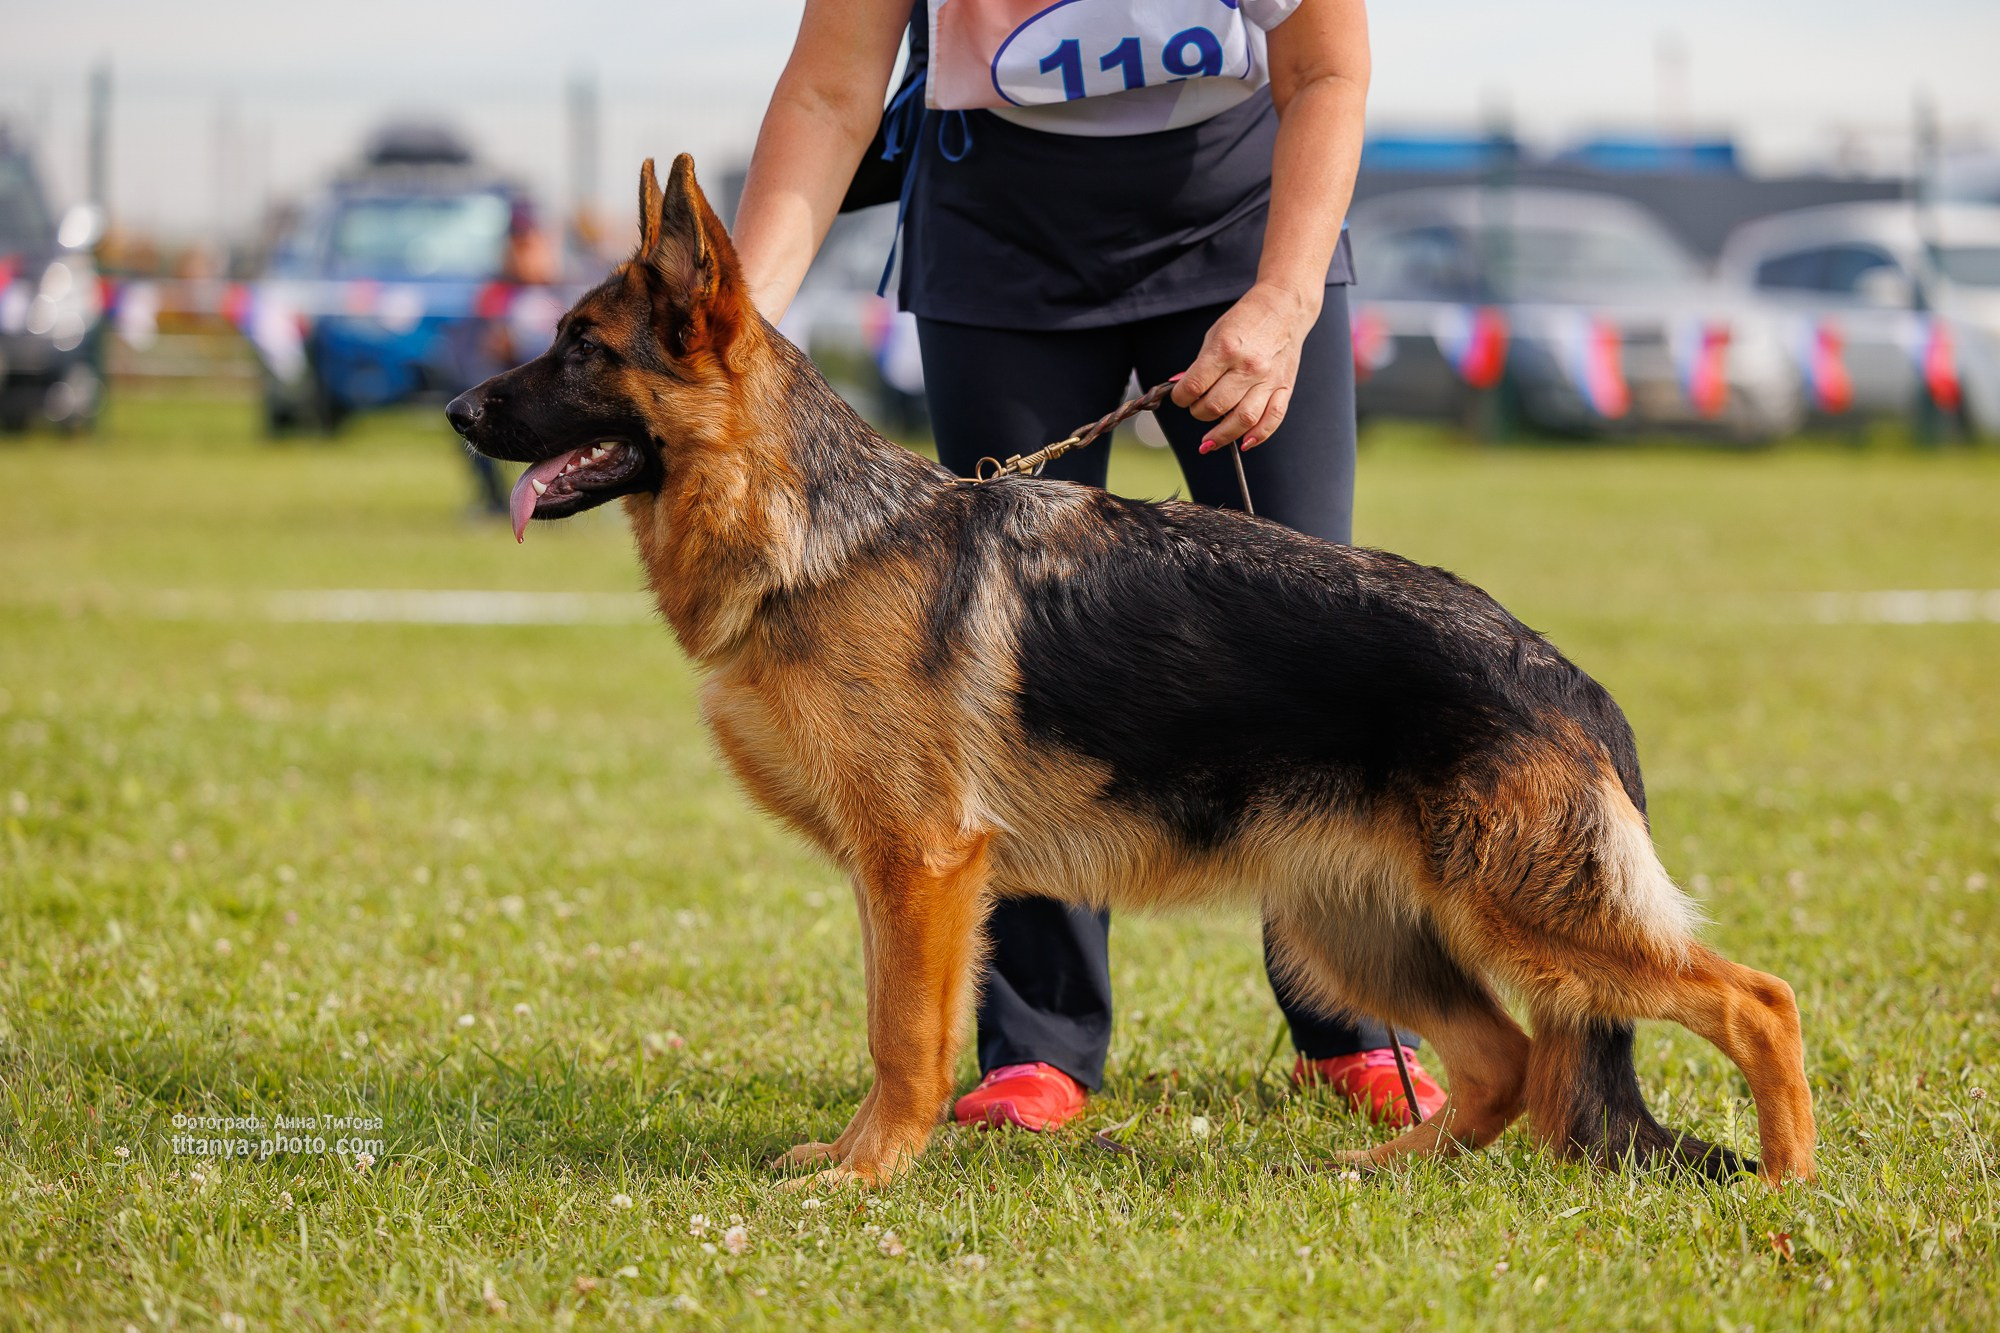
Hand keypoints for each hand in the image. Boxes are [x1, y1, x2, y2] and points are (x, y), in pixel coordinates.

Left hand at [1171, 281, 1322, 451]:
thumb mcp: (1214, 335)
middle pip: (1215, 407)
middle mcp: (1248, 367)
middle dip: (1198, 413)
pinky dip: (1257, 436)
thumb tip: (1181, 389)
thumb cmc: (1247, 319)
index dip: (1180, 398)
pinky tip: (1243, 443)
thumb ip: (1199, 366)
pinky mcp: (1285, 387)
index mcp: (1226, 350)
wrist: (1284, 307)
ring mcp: (1268, 379)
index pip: (1194, 387)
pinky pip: (1272, 419)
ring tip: (1209, 441)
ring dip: (1221, 435)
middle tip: (1196, 407)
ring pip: (1242, 420)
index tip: (1180, 397)